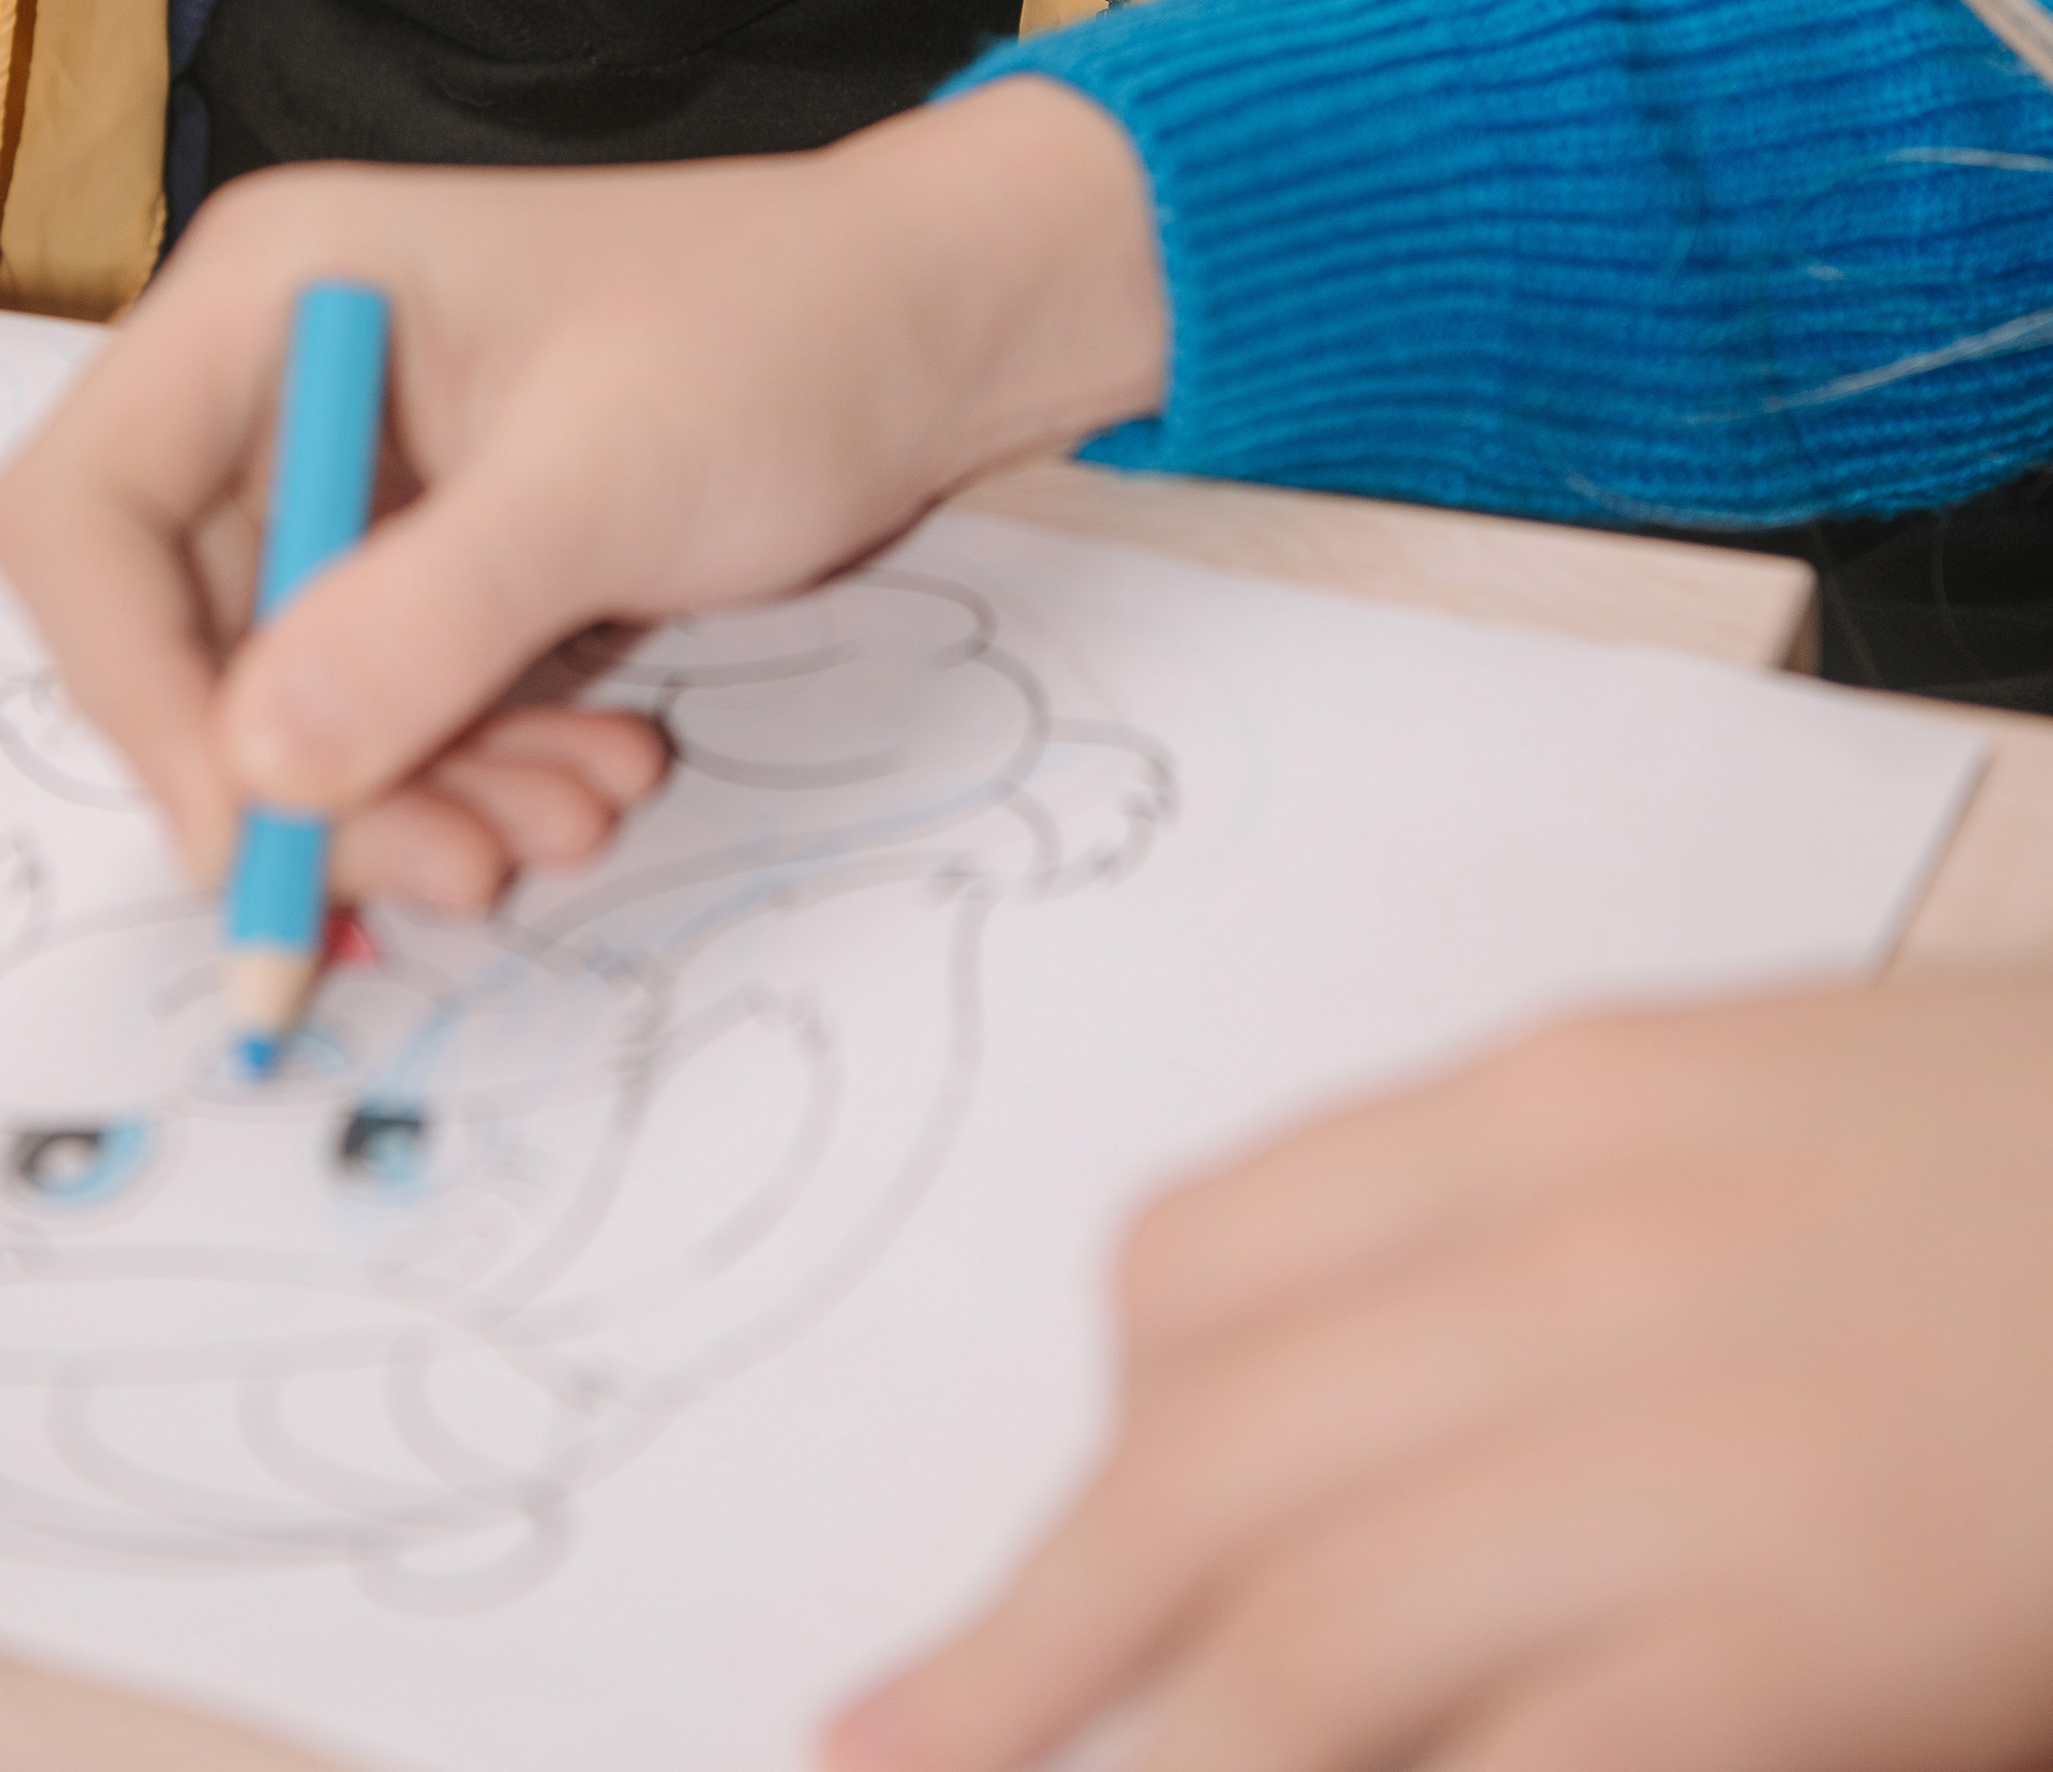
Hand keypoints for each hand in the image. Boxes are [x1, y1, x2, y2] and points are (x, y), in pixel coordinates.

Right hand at [0, 76, 1161, 891]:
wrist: (938, 325)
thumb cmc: (777, 340)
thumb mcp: (600, 484)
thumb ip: (420, 624)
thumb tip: (251, 776)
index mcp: (266, 293)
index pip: (79, 517)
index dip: (132, 692)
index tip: (251, 831)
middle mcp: (274, 373)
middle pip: (177, 633)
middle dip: (308, 774)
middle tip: (459, 872)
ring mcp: (351, 460)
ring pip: (289, 691)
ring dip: (410, 791)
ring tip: (573, 821)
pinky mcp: (430, 539)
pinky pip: (383, 693)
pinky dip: (465, 763)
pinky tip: (590, 781)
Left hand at [833, 970, 2052, 1771]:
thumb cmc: (2042, 1163)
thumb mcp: (1776, 1118)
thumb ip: (1570, 1226)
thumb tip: (1393, 1397)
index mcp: (1556, 1109)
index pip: (1206, 1260)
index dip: (1104, 1425)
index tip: (1079, 1541)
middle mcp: (1570, 1257)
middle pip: (1200, 1464)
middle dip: (1026, 1637)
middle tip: (880, 1744)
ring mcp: (1684, 1448)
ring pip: (1302, 1639)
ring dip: (1135, 1756)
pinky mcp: (1801, 1621)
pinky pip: (1515, 1757)